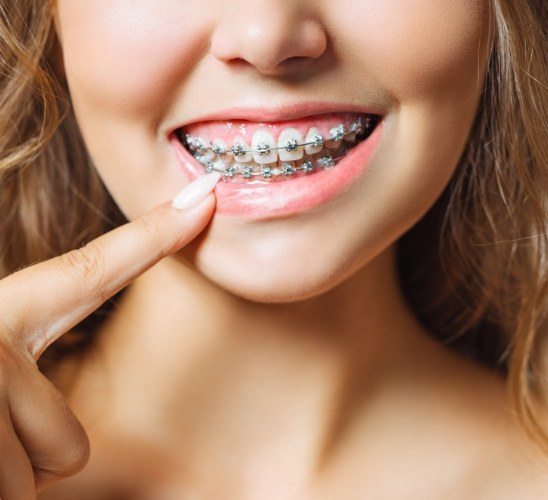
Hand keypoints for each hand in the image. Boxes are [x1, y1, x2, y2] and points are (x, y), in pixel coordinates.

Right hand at [0, 172, 219, 498]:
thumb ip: (26, 363)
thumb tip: (72, 439)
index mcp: (0, 313)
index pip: (92, 271)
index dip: (153, 236)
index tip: (203, 196)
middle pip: (71, 444)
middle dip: (30, 454)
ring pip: (45, 473)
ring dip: (4, 479)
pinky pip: (20, 493)